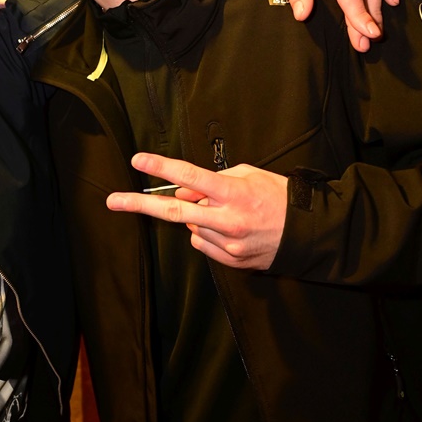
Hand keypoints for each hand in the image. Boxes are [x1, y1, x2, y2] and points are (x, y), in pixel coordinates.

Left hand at [106, 152, 287, 270]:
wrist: (309, 234)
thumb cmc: (279, 197)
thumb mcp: (250, 176)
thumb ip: (214, 182)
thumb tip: (184, 192)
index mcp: (233, 194)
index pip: (190, 177)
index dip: (162, 167)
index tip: (139, 160)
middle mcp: (227, 220)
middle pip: (174, 212)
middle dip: (140, 205)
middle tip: (112, 201)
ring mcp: (228, 244)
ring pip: (191, 227)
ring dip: (197, 217)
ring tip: (227, 212)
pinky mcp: (231, 261)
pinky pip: (202, 244)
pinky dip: (207, 234)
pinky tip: (229, 229)